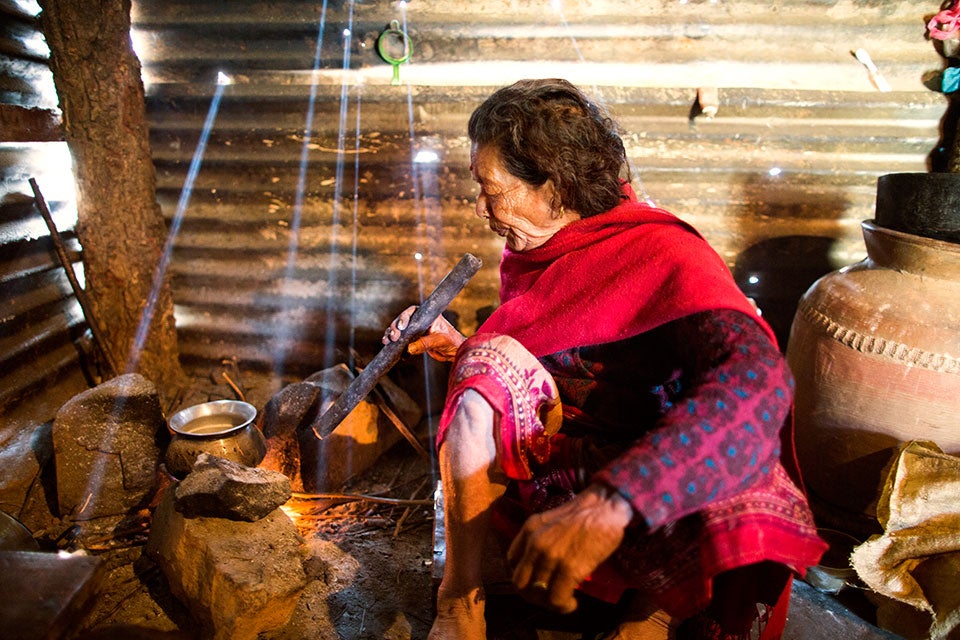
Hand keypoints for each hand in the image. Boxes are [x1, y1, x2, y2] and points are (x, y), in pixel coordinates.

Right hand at [382, 305, 464, 361]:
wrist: (455, 352)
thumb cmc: (452, 342)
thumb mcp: (439, 341)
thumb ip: (424, 344)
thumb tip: (409, 348)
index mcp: (428, 316)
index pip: (413, 312)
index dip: (404, 317)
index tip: (401, 326)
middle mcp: (420, 321)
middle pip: (403, 320)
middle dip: (395, 327)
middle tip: (393, 337)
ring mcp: (416, 331)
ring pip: (400, 331)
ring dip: (391, 335)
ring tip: (387, 341)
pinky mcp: (414, 341)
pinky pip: (402, 341)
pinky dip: (396, 346)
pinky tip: (392, 350)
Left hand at [506, 483, 633, 613]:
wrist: (607, 506)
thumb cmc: (586, 512)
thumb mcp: (553, 520)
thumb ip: (542, 538)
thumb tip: (544, 566)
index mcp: (529, 528)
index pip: (512, 561)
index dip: (524, 574)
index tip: (538, 579)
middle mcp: (535, 543)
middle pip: (519, 582)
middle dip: (532, 595)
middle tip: (548, 597)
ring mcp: (550, 556)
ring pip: (536, 594)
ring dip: (549, 604)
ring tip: (563, 602)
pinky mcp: (569, 569)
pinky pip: (556, 599)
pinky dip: (563, 607)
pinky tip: (573, 603)